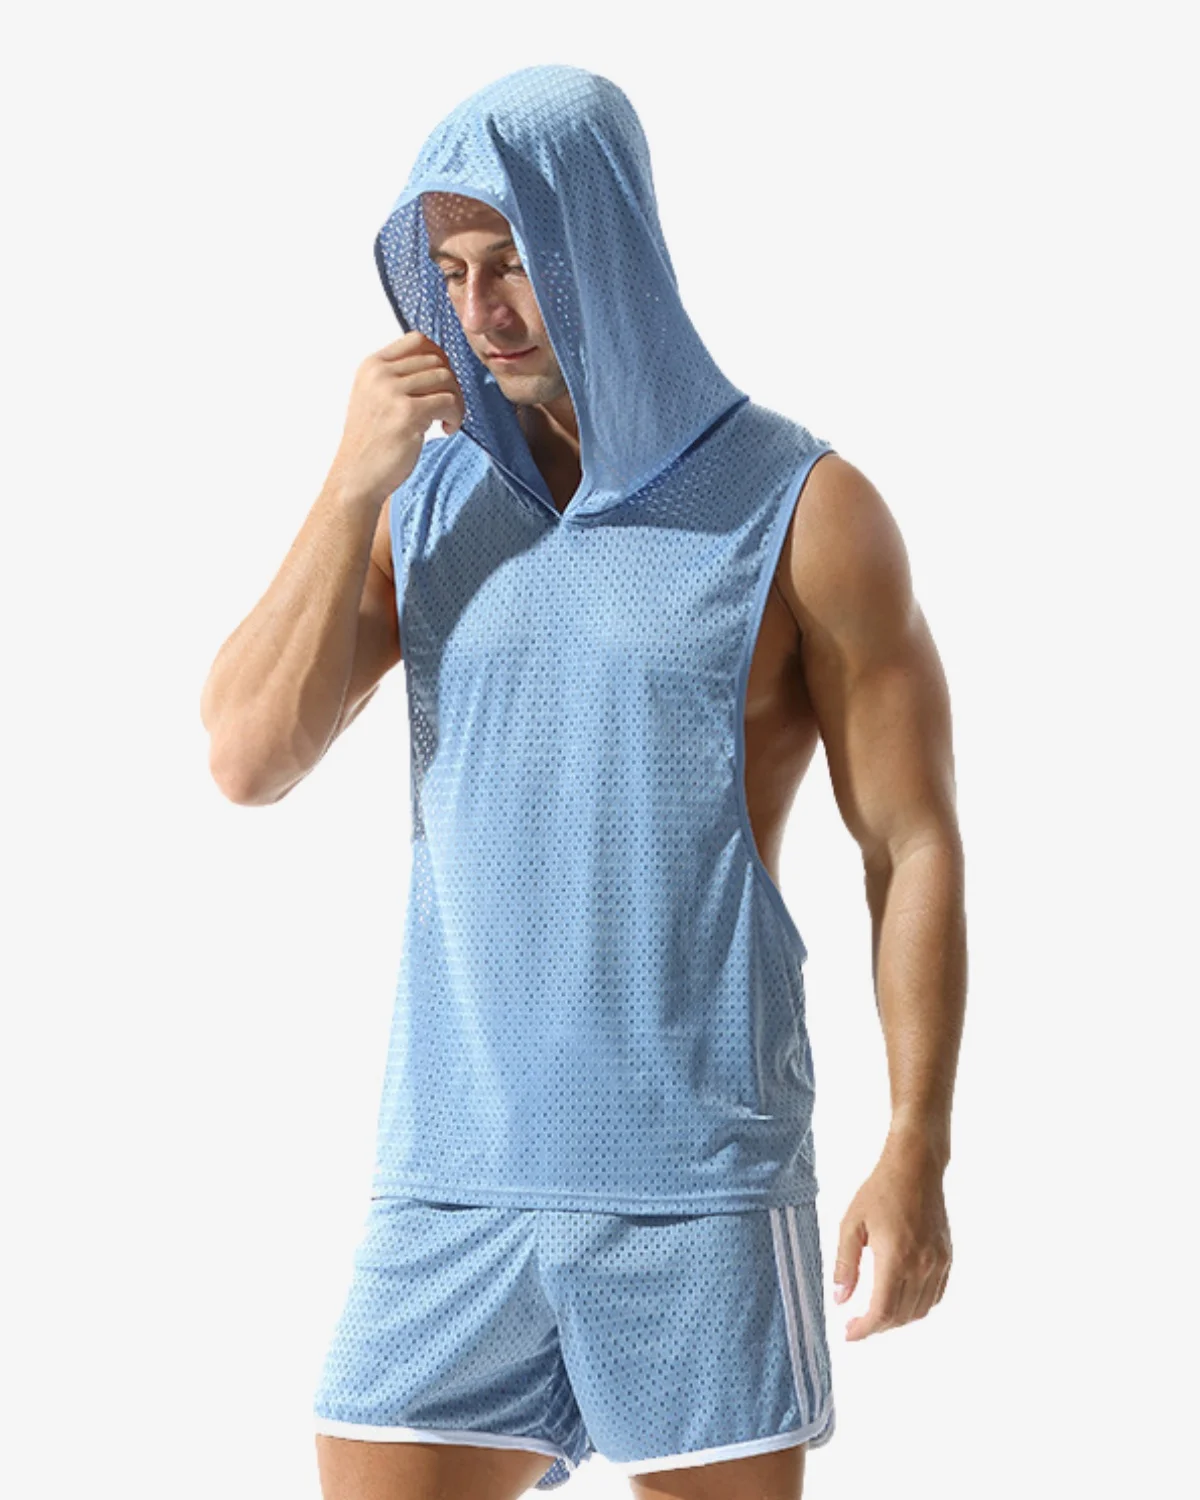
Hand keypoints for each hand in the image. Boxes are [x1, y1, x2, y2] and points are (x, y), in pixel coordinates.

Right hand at [326, 331, 465, 505]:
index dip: (439, 358)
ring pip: (446, 378)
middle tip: (447, 409)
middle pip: (436, 360)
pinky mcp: (407, 413)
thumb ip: (398, 377)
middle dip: (451, 384)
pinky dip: (456, 416)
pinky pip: (448, 401)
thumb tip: (439, 363)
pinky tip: (446, 430)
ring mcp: (392, 392)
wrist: (356, 477)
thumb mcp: (375, 397)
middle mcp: (379, 373)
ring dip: (456, 401)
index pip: (417, 340)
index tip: (441, 383)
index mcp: (371, 365)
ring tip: (447, 420)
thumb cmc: (372, 442)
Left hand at [832, 1132, 952, 1339]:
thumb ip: (844, 1264)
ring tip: (876, 1314)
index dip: (864, 1329)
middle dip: (877, 1326)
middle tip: (857, 1324)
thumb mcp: (851, 1224)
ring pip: (919, 1310)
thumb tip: (840, 1300)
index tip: (849, 1333)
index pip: (881, 1310)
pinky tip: (900, 1300)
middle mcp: (921, 1265)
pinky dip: (917, 1307)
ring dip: (897, 1320)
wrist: (915, 1168)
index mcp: (894, 1257)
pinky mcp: (947, 1257)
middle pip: (900, 1315)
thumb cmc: (879, 1191)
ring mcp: (938, 1262)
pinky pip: (935, 1296)